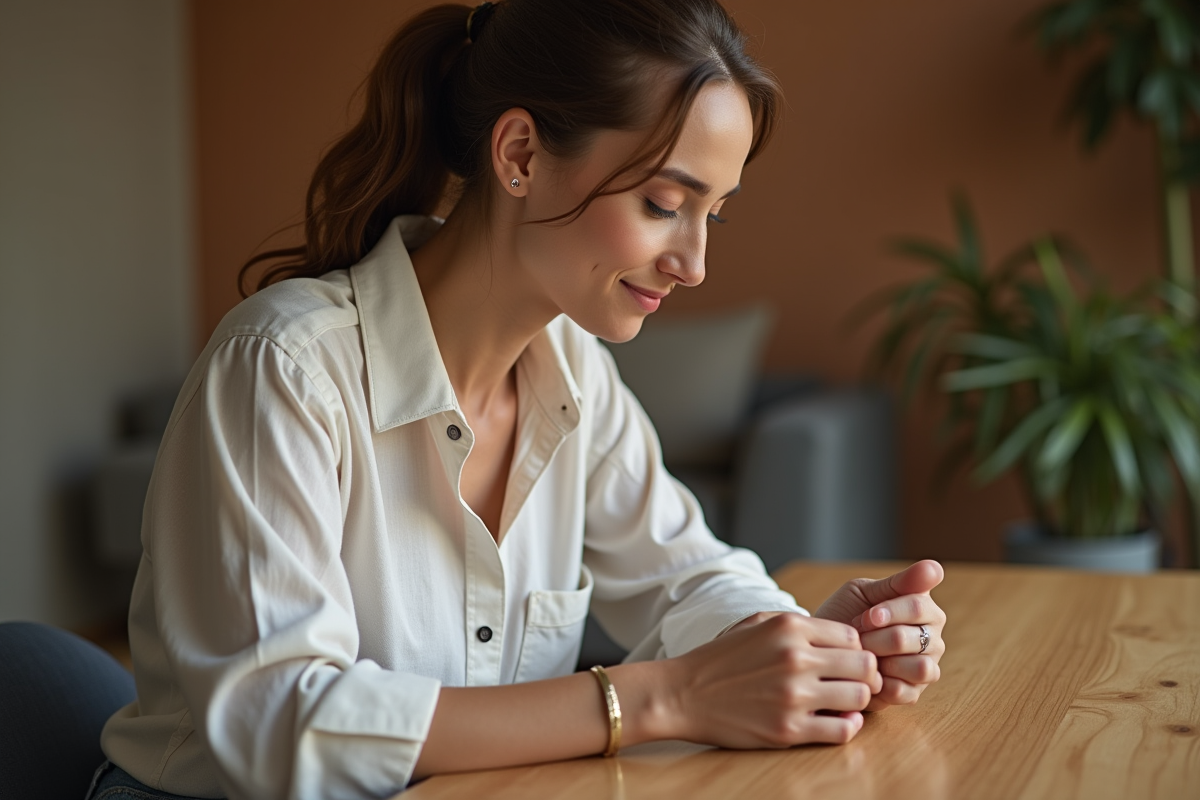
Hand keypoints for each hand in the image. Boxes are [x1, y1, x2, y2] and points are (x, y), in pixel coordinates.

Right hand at [670, 612, 881, 747]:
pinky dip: (847, 727)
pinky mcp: (788, 729)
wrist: (683, 694)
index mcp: (789, 628)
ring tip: (842, 702)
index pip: (852, 636)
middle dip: (863, 674)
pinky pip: (842, 730)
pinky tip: (835, 720)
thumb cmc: (720, 658)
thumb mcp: (756, 623)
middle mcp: (796, 658)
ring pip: (859, 697)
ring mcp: (793, 696)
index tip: (845, 661)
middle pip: (863, 665)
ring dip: (857, 701)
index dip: (854, 650)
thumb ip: (798, 623)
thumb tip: (837, 636)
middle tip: (853, 683)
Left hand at [811, 560, 946, 710]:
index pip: (917, 607)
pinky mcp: (914, 692)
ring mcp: (925, 666)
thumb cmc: (846, 613)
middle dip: (876, 638)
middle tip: (857, 638)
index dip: (888, 612)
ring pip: (920, 668)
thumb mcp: (864, 592)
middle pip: (912, 639)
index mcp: (924, 608)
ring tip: (864, 656)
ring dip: (883, 661)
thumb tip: (935, 567)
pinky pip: (906, 692)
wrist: (823, 645)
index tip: (865, 617)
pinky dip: (882, 684)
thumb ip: (900, 582)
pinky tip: (868, 674)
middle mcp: (932, 638)